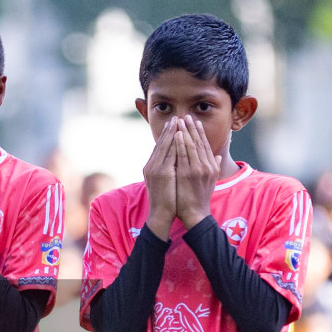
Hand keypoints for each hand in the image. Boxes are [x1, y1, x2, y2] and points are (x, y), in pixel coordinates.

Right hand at [142, 119, 178, 238]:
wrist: (161, 215)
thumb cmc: (166, 201)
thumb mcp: (166, 182)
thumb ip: (169, 170)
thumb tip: (175, 161)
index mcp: (151, 167)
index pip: (160, 147)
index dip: (167, 135)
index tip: (174, 124)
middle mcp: (151, 165)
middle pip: (161, 143)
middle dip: (169, 129)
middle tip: (177, 117)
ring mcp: (155, 168)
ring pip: (165, 145)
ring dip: (172, 132)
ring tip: (179, 121)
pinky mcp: (162, 173)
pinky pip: (170, 154)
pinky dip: (175, 143)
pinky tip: (181, 135)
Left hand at [175, 116, 220, 229]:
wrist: (196, 214)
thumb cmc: (200, 199)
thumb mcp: (211, 181)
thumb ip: (215, 167)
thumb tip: (219, 157)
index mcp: (212, 166)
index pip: (205, 145)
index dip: (199, 132)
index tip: (195, 122)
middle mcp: (207, 166)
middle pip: (199, 142)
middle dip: (192, 128)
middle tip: (187, 115)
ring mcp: (198, 169)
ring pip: (192, 146)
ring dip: (186, 132)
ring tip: (180, 120)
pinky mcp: (188, 174)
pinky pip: (184, 155)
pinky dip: (181, 144)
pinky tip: (177, 135)